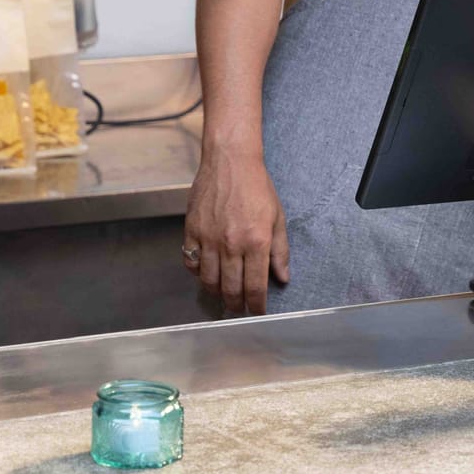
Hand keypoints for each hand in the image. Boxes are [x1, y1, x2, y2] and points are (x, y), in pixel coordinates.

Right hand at [183, 146, 290, 314]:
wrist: (230, 162)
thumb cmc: (256, 187)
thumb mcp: (277, 218)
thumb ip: (280, 251)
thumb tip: (283, 278)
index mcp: (256, 242)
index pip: (255, 286)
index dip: (256, 305)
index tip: (257, 312)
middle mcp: (231, 244)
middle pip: (230, 289)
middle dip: (236, 305)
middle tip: (239, 309)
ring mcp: (208, 239)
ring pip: (209, 280)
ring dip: (216, 293)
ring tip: (223, 296)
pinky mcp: (191, 231)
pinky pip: (190, 262)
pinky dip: (197, 273)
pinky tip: (205, 274)